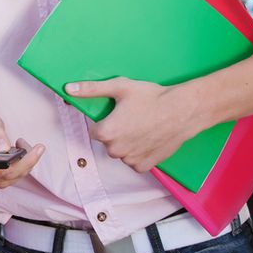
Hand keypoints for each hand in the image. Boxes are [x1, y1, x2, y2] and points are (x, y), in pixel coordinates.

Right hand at [0, 114, 44, 188]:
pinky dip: (26, 166)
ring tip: (31, 146)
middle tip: (38, 147)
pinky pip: (15, 177)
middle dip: (24, 163)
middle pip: (1, 175)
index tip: (17, 156)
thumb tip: (4, 149)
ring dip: (27, 164)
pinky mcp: (0, 178)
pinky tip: (28, 152)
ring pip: (11, 178)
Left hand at [65, 78, 201, 171]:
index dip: (105, 121)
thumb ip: (92, 89)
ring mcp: (131, 159)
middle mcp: (116, 150)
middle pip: (108, 142)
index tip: (118, 114)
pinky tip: (148, 138)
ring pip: (121, 152)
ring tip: (142, 126)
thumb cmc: (152, 97)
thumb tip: (69, 88)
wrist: (183, 111)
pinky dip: (139, 153)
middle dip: (116, 132)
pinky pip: (134, 162)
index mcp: (106, 132)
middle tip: (133, 118)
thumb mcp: (119, 87)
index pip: (94, 131)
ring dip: (127, 143)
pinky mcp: (145, 166)